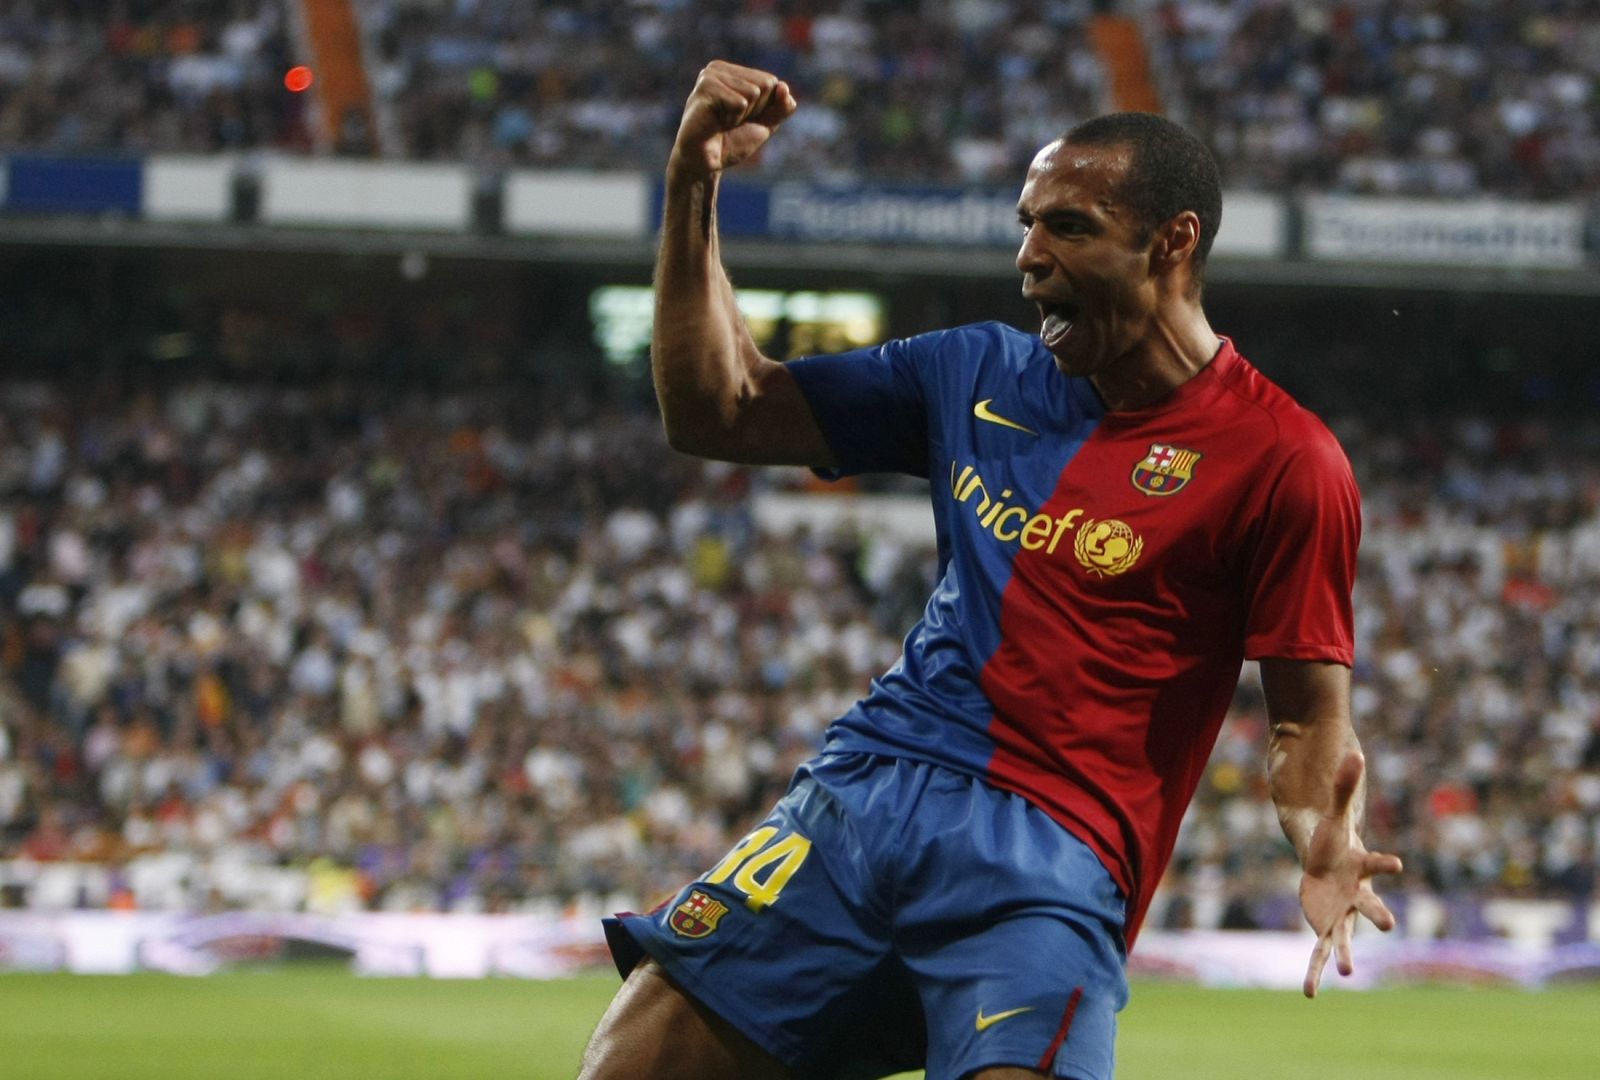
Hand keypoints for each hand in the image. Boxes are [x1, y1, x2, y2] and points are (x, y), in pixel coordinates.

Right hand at [670, 61, 796, 179]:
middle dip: (755, 110)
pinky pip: (740, 103)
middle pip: (765, 84)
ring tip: (722, 122)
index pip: (771, 82)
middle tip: (731, 122)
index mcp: (733, 72)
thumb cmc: (731, 141)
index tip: (741, 118)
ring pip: (754, 92)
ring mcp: (711, 75)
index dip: (763, 108)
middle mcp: (719, 68)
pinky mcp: (706, 87)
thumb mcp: (765, 124)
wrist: (706, 163)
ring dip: (742, 116)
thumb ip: (781, 107)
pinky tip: (716, 123)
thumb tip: (784, 87)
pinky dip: (733, 119)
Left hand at [1298, 751, 1402, 997]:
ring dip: (1341, 952)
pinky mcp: (1322, 922)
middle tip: (1389, 926)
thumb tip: (1354, 751)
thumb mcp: (1335, 812)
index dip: (1384, 863)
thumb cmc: (1334, 837)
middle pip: (1367, 904)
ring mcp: (1339, 911)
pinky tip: (1309, 992)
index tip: (1397, 864)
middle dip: (1376, 913)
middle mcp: (1354, 893)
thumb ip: (1345, 786)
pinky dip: (1313, 968)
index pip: (1375, 863)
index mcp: (1361, 866)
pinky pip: (1317, 948)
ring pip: (1341, 934)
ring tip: (1345, 973)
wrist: (1328, 860)